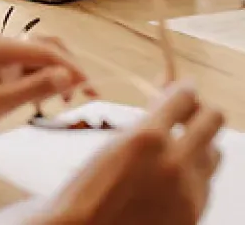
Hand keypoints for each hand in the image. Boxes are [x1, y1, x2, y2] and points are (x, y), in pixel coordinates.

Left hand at [0, 35, 95, 145]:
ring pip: (38, 57)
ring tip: (69, 100)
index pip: (45, 51)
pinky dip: (42, 80)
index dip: (71, 68)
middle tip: (89, 93)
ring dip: (57, 74)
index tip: (91, 89)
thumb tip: (68, 77)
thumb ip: (34, 88)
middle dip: (68, 67)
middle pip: (45, 47)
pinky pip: (27, 68)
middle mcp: (0, 44)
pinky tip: (48, 99)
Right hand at [40, 83, 222, 224]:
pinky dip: (194, 175)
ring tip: (178, 148)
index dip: (184, 89)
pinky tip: (172, 178)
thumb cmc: (86, 191)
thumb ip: (146, 124)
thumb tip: (167, 97)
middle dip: (200, 110)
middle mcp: (175, 163)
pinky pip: (205, 185)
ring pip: (214, 153)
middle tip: (185, 113)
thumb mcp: (112, 146)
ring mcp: (189, 194)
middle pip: (213, 120)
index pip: (185, 97)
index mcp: (147, 138)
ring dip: (200, 144)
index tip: (181, 89)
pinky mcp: (194, 217)